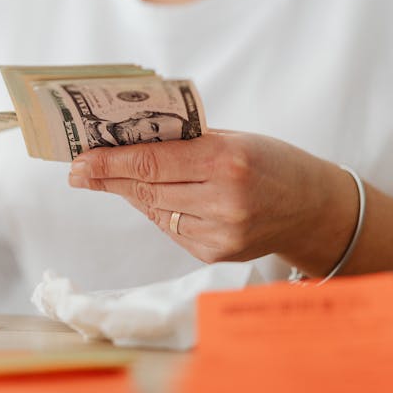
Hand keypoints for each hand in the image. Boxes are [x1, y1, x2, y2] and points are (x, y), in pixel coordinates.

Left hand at [67, 131, 352, 265]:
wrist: (313, 208)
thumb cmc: (272, 162)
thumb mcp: (233, 139)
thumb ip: (184, 143)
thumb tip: (126, 144)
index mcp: (227, 160)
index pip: (151, 161)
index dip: (109, 161)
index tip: (79, 159)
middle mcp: (223, 200)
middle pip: (147, 188)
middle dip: (108, 177)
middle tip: (78, 169)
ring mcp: (220, 232)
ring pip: (155, 209)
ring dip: (130, 192)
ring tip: (107, 177)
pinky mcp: (216, 253)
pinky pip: (171, 228)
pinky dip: (158, 210)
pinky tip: (152, 197)